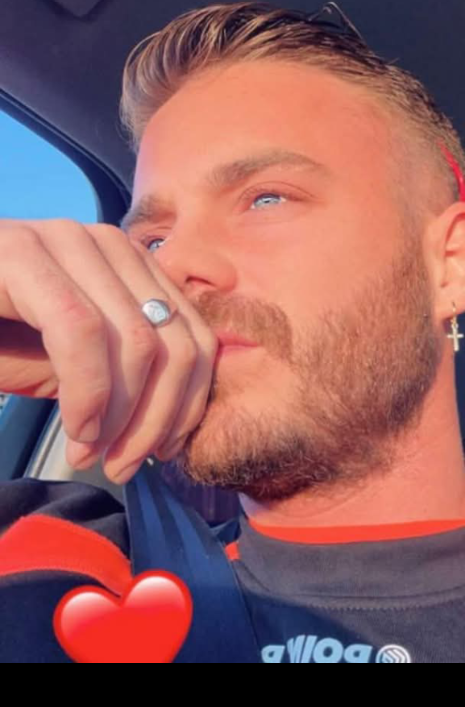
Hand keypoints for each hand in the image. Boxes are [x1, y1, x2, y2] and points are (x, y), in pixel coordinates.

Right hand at [0, 218, 216, 482]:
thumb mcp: (72, 366)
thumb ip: (124, 377)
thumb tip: (174, 425)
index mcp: (133, 269)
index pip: (197, 337)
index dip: (190, 405)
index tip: (163, 454)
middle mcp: (110, 244)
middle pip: (177, 343)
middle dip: (158, 420)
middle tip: (124, 466)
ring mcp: (67, 241)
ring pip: (139, 342)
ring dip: (122, 416)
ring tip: (92, 453)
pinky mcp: (23, 253)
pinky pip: (81, 332)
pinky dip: (88, 393)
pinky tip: (75, 429)